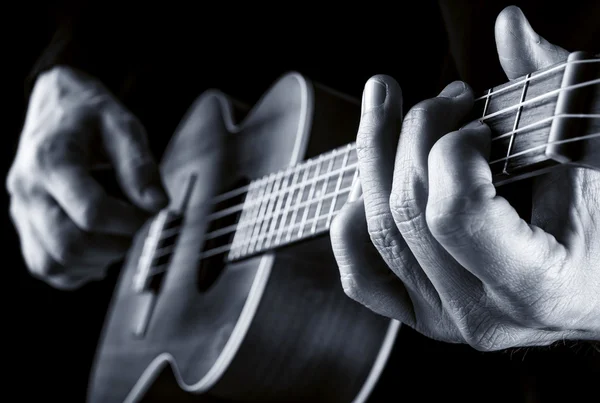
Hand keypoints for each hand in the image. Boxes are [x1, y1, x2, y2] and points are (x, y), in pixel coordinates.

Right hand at [7, 66, 167, 289]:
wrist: (55, 103)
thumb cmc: (91, 113)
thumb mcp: (122, 125)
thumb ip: (140, 165)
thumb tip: (158, 206)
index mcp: (51, 160)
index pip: (91, 213)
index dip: (130, 221)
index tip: (150, 211)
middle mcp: (28, 189)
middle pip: (68, 245)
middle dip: (114, 246)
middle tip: (137, 227)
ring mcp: (21, 209)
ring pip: (52, 264)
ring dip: (96, 261)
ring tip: (119, 237)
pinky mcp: (24, 222)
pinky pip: (43, 265)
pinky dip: (75, 270)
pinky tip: (100, 252)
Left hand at [330, 6, 599, 349]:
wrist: (599, 284)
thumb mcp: (595, 155)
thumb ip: (552, 91)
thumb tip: (507, 24)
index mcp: (538, 288)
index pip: (455, 211)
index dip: (453, 148)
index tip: (479, 121)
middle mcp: (483, 317)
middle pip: (409, 212)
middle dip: (416, 133)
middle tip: (446, 98)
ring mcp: (446, 320)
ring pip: (378, 234)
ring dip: (376, 158)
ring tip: (394, 112)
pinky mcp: (423, 314)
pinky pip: (363, 278)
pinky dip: (350, 229)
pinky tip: (367, 184)